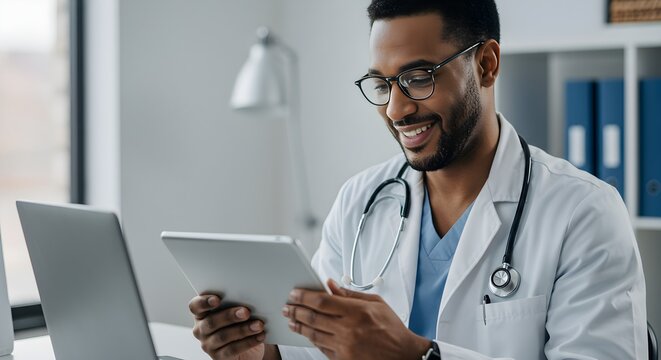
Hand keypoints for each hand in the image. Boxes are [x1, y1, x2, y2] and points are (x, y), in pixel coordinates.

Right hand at [189, 294, 280, 359]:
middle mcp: (201, 329)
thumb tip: (250, 297)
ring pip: (222, 336)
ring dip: (243, 329)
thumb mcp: (237, 310)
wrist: (248, 348)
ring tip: (258, 325)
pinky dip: (248, 342)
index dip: (204, 302)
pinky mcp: (218, 357)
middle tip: (246, 312)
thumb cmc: (240, 323)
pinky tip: (259, 336)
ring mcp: (208, 344)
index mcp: (202, 313)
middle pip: (211, 322)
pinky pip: (232, 349)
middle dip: (229, 316)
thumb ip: (237, 302)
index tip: (217, 299)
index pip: (195, 306)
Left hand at [283, 280, 431, 359]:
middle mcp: (348, 330)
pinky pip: (322, 348)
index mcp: (356, 312)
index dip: (304, 296)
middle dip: (296, 310)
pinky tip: (306, 333)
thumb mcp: (375, 303)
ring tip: (291, 319)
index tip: (294, 293)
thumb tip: (330, 284)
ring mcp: (345, 347)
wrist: (404, 355)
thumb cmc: (392, 329)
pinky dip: (312, 339)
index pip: (322, 301)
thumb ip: (350, 294)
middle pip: (313, 317)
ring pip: (313, 334)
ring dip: (299, 325)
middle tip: (287, 306)